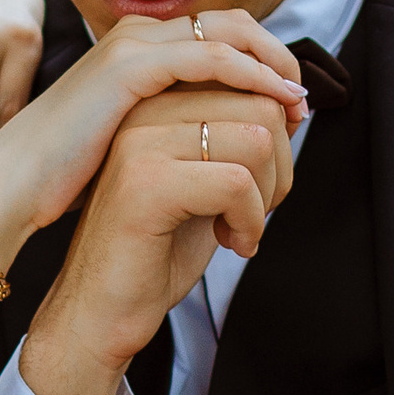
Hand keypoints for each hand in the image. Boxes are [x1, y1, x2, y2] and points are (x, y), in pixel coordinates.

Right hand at [0, 9, 306, 282]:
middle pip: (235, 23)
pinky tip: (272, 110)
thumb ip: (174, 131)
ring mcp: (132, 46)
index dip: (263, 61)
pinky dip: (251, 79)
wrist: (13, 190)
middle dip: (277, 58)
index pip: (219, 33)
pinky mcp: (129, 69)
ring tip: (295, 110)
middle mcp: (136, 36)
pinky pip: (212, 59)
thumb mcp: (134, 146)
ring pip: (230, 36)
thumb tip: (229, 146)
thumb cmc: (69, 181)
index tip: (291, 103)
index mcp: (136, 49)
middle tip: (302, 103)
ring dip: (271, 70)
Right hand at [16, 80, 295, 394]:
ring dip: (268, 195)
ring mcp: (141, 144)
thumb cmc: (155, 249)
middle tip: (254, 211)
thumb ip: (240, 137)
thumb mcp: (207, 180)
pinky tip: (231, 243)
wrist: (98, 309)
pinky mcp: (144, 184)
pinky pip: (237, 183)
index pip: (250, 85)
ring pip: (255, 139)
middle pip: (260, 107)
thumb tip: (295, 105)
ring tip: (240, 227)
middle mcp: (144, 111)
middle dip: (280, 167)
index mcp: (158, 102)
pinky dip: (252, 222)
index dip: (277, 138)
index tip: (259, 185)